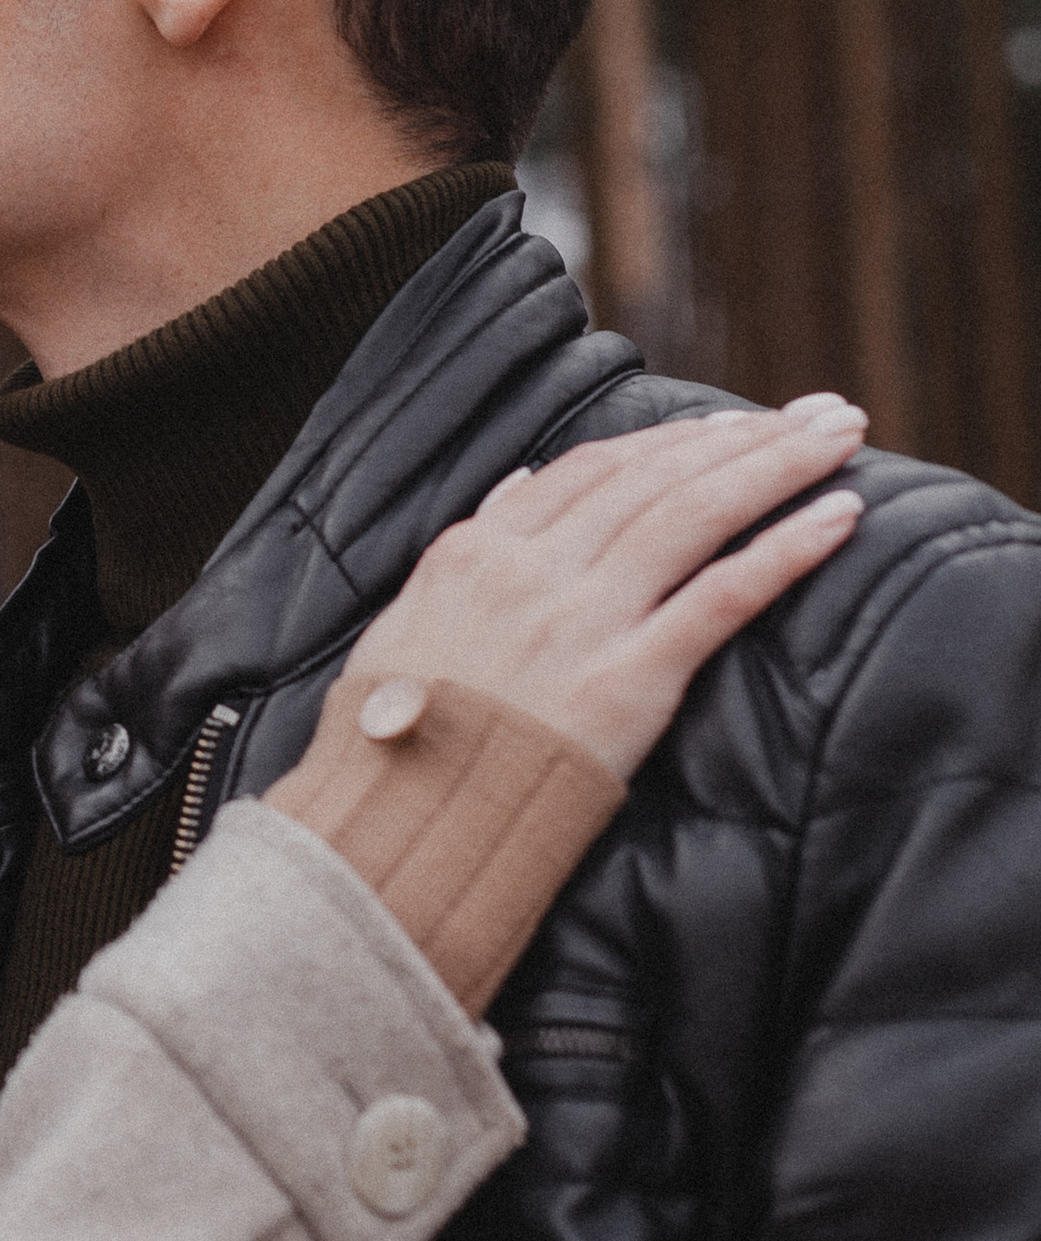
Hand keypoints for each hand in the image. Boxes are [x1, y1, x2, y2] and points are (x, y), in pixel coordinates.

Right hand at [344, 398, 868, 779]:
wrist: (402, 828)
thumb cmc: (398, 743)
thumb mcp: (405, 625)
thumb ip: (466, 551)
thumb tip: (517, 485)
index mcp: (477, 553)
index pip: (594, 468)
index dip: (672, 440)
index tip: (732, 427)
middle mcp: (532, 571)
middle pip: (658, 477)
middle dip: (747, 436)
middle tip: (822, 412)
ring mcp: (583, 621)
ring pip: (696, 514)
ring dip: (779, 466)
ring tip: (842, 437)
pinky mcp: (630, 680)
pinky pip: (722, 597)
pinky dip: (786, 549)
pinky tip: (838, 517)